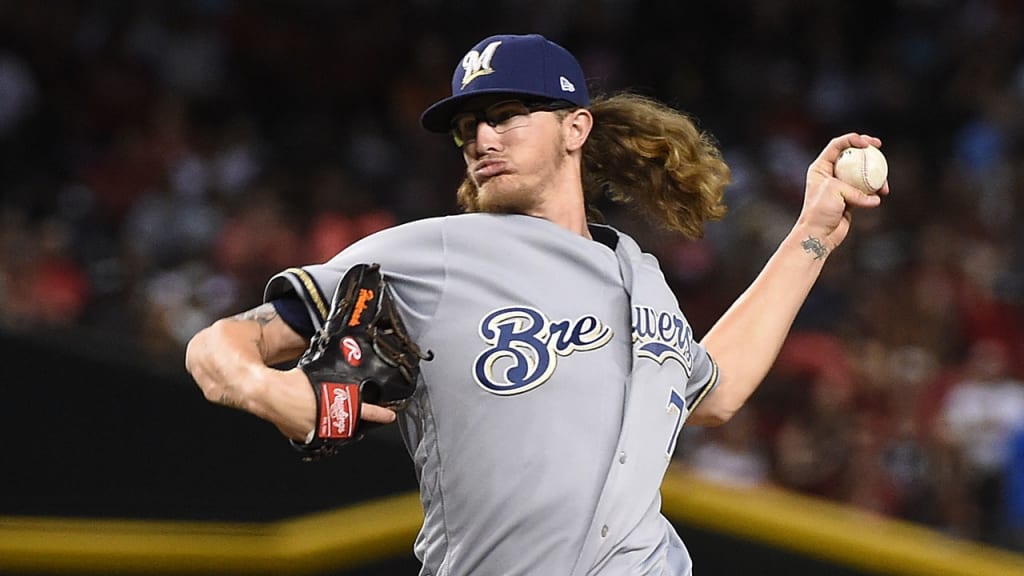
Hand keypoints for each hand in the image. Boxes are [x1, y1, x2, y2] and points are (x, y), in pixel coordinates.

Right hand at [267, 369, 396, 441]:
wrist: (265, 393)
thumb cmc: (288, 383)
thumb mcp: (317, 376)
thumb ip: (331, 381)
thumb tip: (343, 372)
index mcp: (332, 406)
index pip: (364, 411)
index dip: (379, 414)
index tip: (390, 416)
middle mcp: (325, 423)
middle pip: (348, 426)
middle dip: (354, 421)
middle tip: (361, 415)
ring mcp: (313, 433)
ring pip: (332, 431)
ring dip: (335, 423)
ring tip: (331, 412)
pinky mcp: (300, 436)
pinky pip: (314, 432)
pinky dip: (315, 425)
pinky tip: (309, 415)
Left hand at [796, 133, 888, 252]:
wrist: (818, 235)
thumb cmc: (820, 211)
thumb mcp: (834, 191)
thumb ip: (854, 188)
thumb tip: (874, 198)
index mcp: (820, 168)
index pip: (837, 146)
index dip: (852, 139)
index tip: (866, 143)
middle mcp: (830, 174)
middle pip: (851, 155)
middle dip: (866, 148)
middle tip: (879, 145)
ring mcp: (841, 186)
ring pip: (861, 173)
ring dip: (875, 174)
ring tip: (883, 183)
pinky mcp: (849, 199)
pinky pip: (866, 190)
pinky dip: (874, 191)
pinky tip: (881, 195)